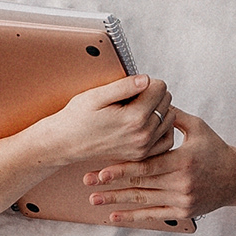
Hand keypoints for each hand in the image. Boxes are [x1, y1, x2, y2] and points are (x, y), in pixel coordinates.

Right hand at [39, 73, 175, 171]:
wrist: (65, 143)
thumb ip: (124, 87)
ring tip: (138, 108)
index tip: (132, 85)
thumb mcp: (96, 96)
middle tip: (132, 97)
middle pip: (167, 102)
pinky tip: (147, 122)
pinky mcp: (141, 155)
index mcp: (134, 118)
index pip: (160, 88)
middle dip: (153, 95)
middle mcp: (143, 135)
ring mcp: (143, 148)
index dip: (148, 81)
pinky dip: (161, 128)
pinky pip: (166, 139)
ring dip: (158, 110)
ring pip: (170, 119)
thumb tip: (146, 79)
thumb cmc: (77, 118)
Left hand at [88, 110, 235, 226]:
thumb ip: (173, 116)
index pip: (147, 166)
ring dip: (116, 201)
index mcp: (183, 160)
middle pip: (140, 184)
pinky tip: (113, 217)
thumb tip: (150, 100)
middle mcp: (182, 182)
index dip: (122, 169)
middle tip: (87, 182)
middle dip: (112, 184)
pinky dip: (132, 217)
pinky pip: (154, 215)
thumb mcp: (198, 127)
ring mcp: (182, 199)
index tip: (101, 170)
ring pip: (143, 201)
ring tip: (93, 199)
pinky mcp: (183, 211)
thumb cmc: (216, 149)